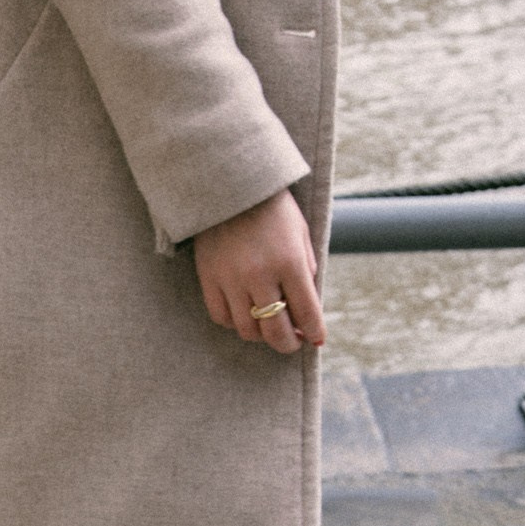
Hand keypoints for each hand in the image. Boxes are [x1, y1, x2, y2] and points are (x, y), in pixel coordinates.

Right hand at [192, 185, 324, 354]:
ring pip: (247, 329)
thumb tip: (307, 308)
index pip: (306, 313)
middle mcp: (260, 275)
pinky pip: (221, 316)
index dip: (314, 332)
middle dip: (289, 343)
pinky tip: (244, 313)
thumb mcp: (300, 232)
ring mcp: (231, 278)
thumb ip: (306, 269)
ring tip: (268, 325)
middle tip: (293, 341)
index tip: (316, 339)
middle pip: (276, 331)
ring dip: (262, 334)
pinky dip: (235, 322)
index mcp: (289, 261)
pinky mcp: (208, 277)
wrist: (231, 182)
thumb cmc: (273, 207)